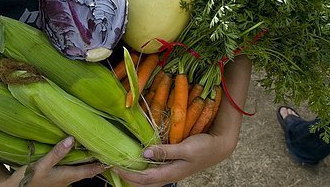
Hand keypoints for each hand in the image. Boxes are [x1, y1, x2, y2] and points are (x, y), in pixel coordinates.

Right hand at [3, 136, 104, 186]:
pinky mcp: (54, 177)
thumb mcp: (42, 165)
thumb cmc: (28, 179)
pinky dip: (76, 161)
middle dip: (97, 161)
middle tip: (107, 148)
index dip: (103, 163)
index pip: (90, 170)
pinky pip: (70, 168)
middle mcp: (67, 179)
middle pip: (87, 169)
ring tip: (94, 148)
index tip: (115, 156)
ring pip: (79, 169)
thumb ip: (57, 153)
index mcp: (67, 176)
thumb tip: (72, 139)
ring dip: (87, 160)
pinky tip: (74, 153)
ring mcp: (61, 179)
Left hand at [113, 131, 236, 186]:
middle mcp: (168, 175)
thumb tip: (145, 153)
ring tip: (120, 165)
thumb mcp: (186, 148)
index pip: (143, 178)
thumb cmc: (203, 147)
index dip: (128, 174)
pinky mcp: (171, 166)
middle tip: (111, 166)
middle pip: (143, 182)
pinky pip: (153, 172)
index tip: (114, 165)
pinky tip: (136, 161)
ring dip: (133, 175)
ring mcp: (170, 171)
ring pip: (147, 179)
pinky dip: (142, 169)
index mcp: (170, 172)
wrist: (218, 148)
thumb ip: (166, 151)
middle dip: (127, 177)